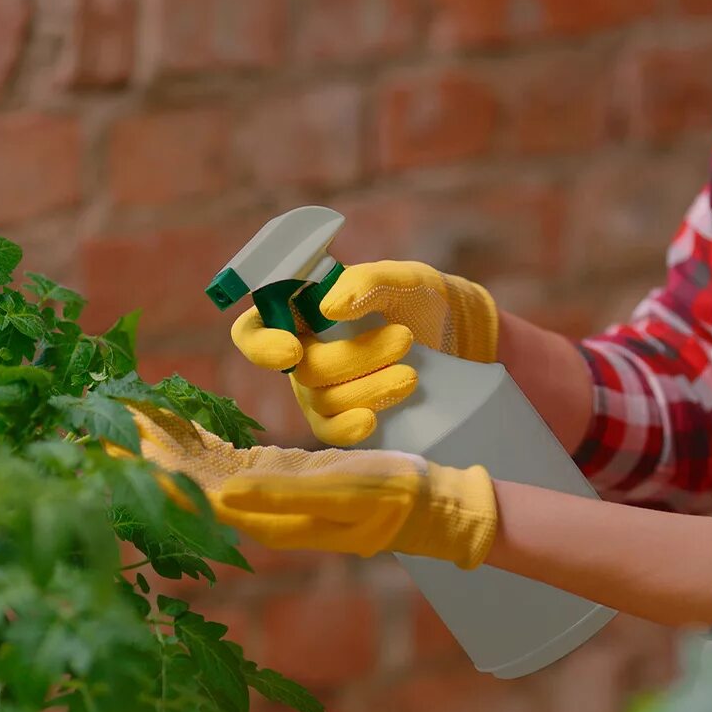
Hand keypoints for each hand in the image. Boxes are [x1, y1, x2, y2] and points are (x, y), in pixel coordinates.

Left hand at [131, 406, 497, 569]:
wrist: (426, 508)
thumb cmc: (391, 499)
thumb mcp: (342, 490)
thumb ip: (283, 492)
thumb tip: (224, 493)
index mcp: (263, 512)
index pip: (189, 491)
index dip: (147, 467)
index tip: (110, 442)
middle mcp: (255, 508)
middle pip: (184, 479)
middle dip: (142, 451)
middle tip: (98, 422)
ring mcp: (265, 493)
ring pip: (198, 467)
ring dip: (162, 444)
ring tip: (125, 419)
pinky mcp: (279, 476)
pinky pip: (224, 458)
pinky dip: (196, 439)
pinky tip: (178, 425)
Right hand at [230, 261, 499, 446]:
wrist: (459, 338)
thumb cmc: (420, 299)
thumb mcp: (403, 278)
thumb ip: (367, 281)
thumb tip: (329, 308)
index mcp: (298, 313)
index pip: (252, 333)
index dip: (262, 346)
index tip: (293, 349)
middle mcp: (302, 355)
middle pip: (304, 369)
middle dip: (354, 358)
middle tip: (404, 338)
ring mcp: (321, 391)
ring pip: (325, 400)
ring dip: (370, 388)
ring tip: (414, 374)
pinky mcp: (345, 419)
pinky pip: (333, 432)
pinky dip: (350, 428)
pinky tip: (373, 421)